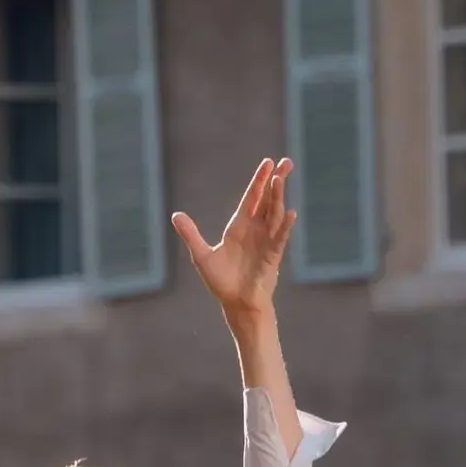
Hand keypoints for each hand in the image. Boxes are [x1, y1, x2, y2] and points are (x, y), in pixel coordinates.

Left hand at [171, 158, 296, 317]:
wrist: (236, 304)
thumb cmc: (221, 281)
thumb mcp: (202, 256)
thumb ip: (191, 234)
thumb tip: (175, 215)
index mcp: (239, 226)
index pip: (252, 198)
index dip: (259, 180)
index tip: (268, 163)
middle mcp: (255, 230)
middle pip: (268, 200)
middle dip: (276, 181)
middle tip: (285, 162)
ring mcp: (266, 241)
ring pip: (274, 214)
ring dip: (278, 197)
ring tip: (280, 179)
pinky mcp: (272, 256)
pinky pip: (280, 238)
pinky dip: (284, 226)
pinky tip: (290, 212)